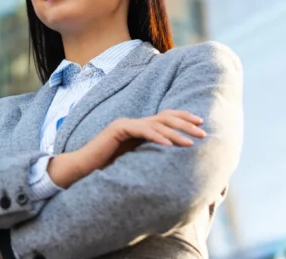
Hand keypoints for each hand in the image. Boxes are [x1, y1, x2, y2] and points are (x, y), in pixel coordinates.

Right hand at [48, 110, 205, 187]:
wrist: (83, 169)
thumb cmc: (108, 168)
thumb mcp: (136, 160)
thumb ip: (150, 154)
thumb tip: (174, 161)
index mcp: (139, 128)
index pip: (165, 118)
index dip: (183, 118)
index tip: (200, 123)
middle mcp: (133, 122)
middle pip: (164, 117)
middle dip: (185, 124)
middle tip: (202, 131)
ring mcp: (125, 124)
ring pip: (156, 124)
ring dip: (175, 133)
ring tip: (189, 142)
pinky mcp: (117, 129)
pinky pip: (141, 130)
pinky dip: (156, 137)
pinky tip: (168, 144)